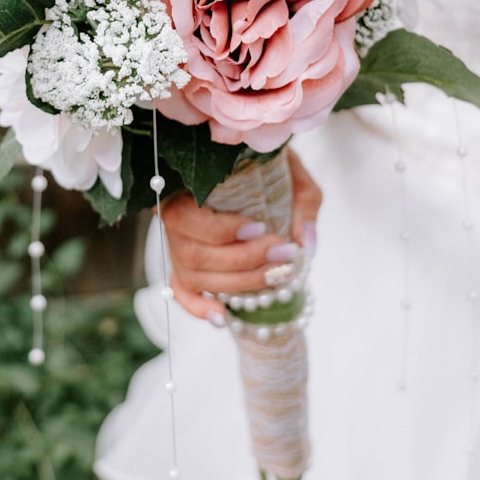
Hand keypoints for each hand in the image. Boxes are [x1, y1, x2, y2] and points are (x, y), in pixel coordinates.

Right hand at [160, 147, 321, 321]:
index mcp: (185, 186)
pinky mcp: (183, 264)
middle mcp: (174, 218)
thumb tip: (305, 244)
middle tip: (284, 255)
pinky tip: (223, 316)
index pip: (189, 218)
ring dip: (237, 284)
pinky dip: (199, 307)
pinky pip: (182, 292)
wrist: (246, 163)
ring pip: (193, 277)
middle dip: (244, 261)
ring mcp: (177, 244)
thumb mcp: (290, 167)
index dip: (224, 231)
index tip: (262, 229)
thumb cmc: (265, 163)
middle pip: (196, 255)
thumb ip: (302, 199)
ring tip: (276, 276)